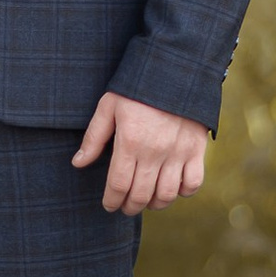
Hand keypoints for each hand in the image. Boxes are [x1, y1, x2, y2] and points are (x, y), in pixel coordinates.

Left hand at [72, 89, 207, 213]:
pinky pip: (193, 183)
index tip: (109, 205)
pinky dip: (183, 192)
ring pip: (167, 195)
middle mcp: (155, 151)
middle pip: (141, 195)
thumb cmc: (137, 88)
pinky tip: (172, 188)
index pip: (118, 185)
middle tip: (125, 207)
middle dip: (129, 206)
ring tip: (147, 201)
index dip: (111, 200)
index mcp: (130, 142)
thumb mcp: (109, 106)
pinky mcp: (197, 149)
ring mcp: (178, 152)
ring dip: (154, 204)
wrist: (176, 68)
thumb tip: (78, 164)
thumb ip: (94, 138)